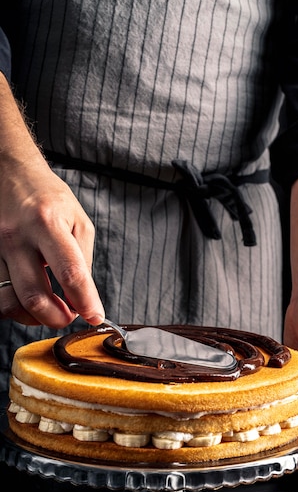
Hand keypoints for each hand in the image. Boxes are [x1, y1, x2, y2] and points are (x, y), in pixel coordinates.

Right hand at [0, 74, 103, 327]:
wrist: (9, 173)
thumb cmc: (48, 198)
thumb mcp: (78, 221)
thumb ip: (82, 260)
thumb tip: (83, 298)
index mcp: (47, 223)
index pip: (70, 273)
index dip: (85, 301)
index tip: (94, 317)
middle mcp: (17, 236)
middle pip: (34, 295)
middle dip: (56, 317)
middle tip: (69, 317)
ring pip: (9, 301)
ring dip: (33, 317)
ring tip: (49, 310)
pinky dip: (14, 306)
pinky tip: (27, 300)